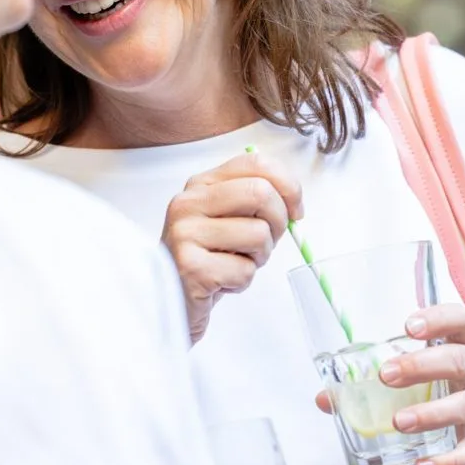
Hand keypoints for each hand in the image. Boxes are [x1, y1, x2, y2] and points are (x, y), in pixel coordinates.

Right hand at [162, 151, 302, 343]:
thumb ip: (254, 202)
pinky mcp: (190, 266)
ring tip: (237, 263)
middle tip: (267, 242)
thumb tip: (293, 202)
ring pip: (258, 233)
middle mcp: (189, 202)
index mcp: (201, 184)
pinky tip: (222, 282)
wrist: (168, 301)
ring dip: (260, 257)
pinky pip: (245, 270)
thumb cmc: (207, 258)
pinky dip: (243, 281)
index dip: (288, 185)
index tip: (296, 209)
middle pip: (260, 193)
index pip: (255, 163)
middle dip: (278, 222)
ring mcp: (186, 233)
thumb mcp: (227, 219)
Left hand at [315, 303, 464, 464]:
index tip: (407, 327)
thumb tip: (324, 398)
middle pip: (459, 359)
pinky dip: (450, 459)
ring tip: (399, 422)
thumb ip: (377, 384)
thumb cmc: (452, 391)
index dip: (436, 318)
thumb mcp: (423, 379)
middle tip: (387, 375)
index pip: (459, 317)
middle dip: (421, 365)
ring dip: (432, 412)